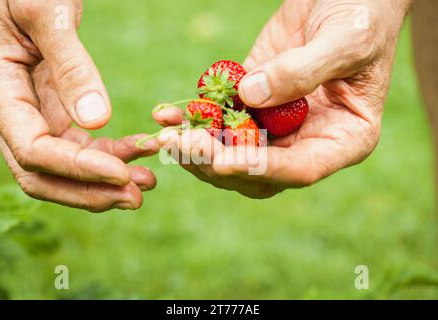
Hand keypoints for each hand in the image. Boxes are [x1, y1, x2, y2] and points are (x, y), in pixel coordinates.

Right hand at [0, 0, 158, 211]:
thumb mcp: (46, 14)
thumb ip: (70, 65)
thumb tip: (97, 120)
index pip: (34, 151)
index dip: (77, 170)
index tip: (123, 174)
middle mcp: (13, 114)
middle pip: (44, 175)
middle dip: (90, 193)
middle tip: (136, 197)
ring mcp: (35, 116)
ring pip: (65, 168)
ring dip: (105, 182)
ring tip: (148, 182)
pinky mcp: (56, 112)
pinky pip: (81, 146)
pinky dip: (111, 156)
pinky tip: (139, 153)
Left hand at [153, 0, 411, 197]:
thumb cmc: (362, 16)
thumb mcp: (347, 39)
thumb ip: (303, 70)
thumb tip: (251, 98)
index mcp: (344, 139)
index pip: (300, 169)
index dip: (261, 169)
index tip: (225, 162)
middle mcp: (306, 141)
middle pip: (257, 172)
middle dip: (217, 164)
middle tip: (183, 147)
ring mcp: (275, 124)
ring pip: (231, 152)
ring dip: (196, 149)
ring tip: (166, 135)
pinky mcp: (250, 102)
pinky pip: (218, 119)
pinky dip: (192, 120)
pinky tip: (165, 116)